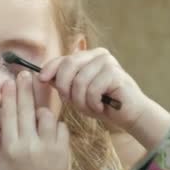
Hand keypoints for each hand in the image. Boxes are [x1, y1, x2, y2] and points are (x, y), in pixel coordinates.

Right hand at [0, 71, 69, 169]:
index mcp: (10, 148)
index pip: (8, 115)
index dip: (8, 96)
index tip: (8, 82)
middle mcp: (29, 144)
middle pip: (26, 109)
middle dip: (25, 88)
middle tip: (24, 75)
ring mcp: (48, 146)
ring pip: (46, 115)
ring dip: (41, 112)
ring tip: (37, 114)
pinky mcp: (63, 150)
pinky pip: (61, 127)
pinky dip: (56, 126)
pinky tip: (49, 131)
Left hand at [38, 47, 169, 149]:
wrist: (129, 115)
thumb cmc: (102, 104)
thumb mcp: (77, 93)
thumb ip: (63, 83)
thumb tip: (41, 76)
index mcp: (88, 56)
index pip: (63, 58)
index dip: (50, 68)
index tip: (40, 79)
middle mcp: (98, 54)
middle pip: (68, 65)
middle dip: (64, 87)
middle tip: (71, 102)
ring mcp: (108, 62)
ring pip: (79, 81)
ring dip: (81, 100)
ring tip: (91, 107)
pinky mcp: (115, 73)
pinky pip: (92, 90)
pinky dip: (93, 103)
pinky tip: (101, 107)